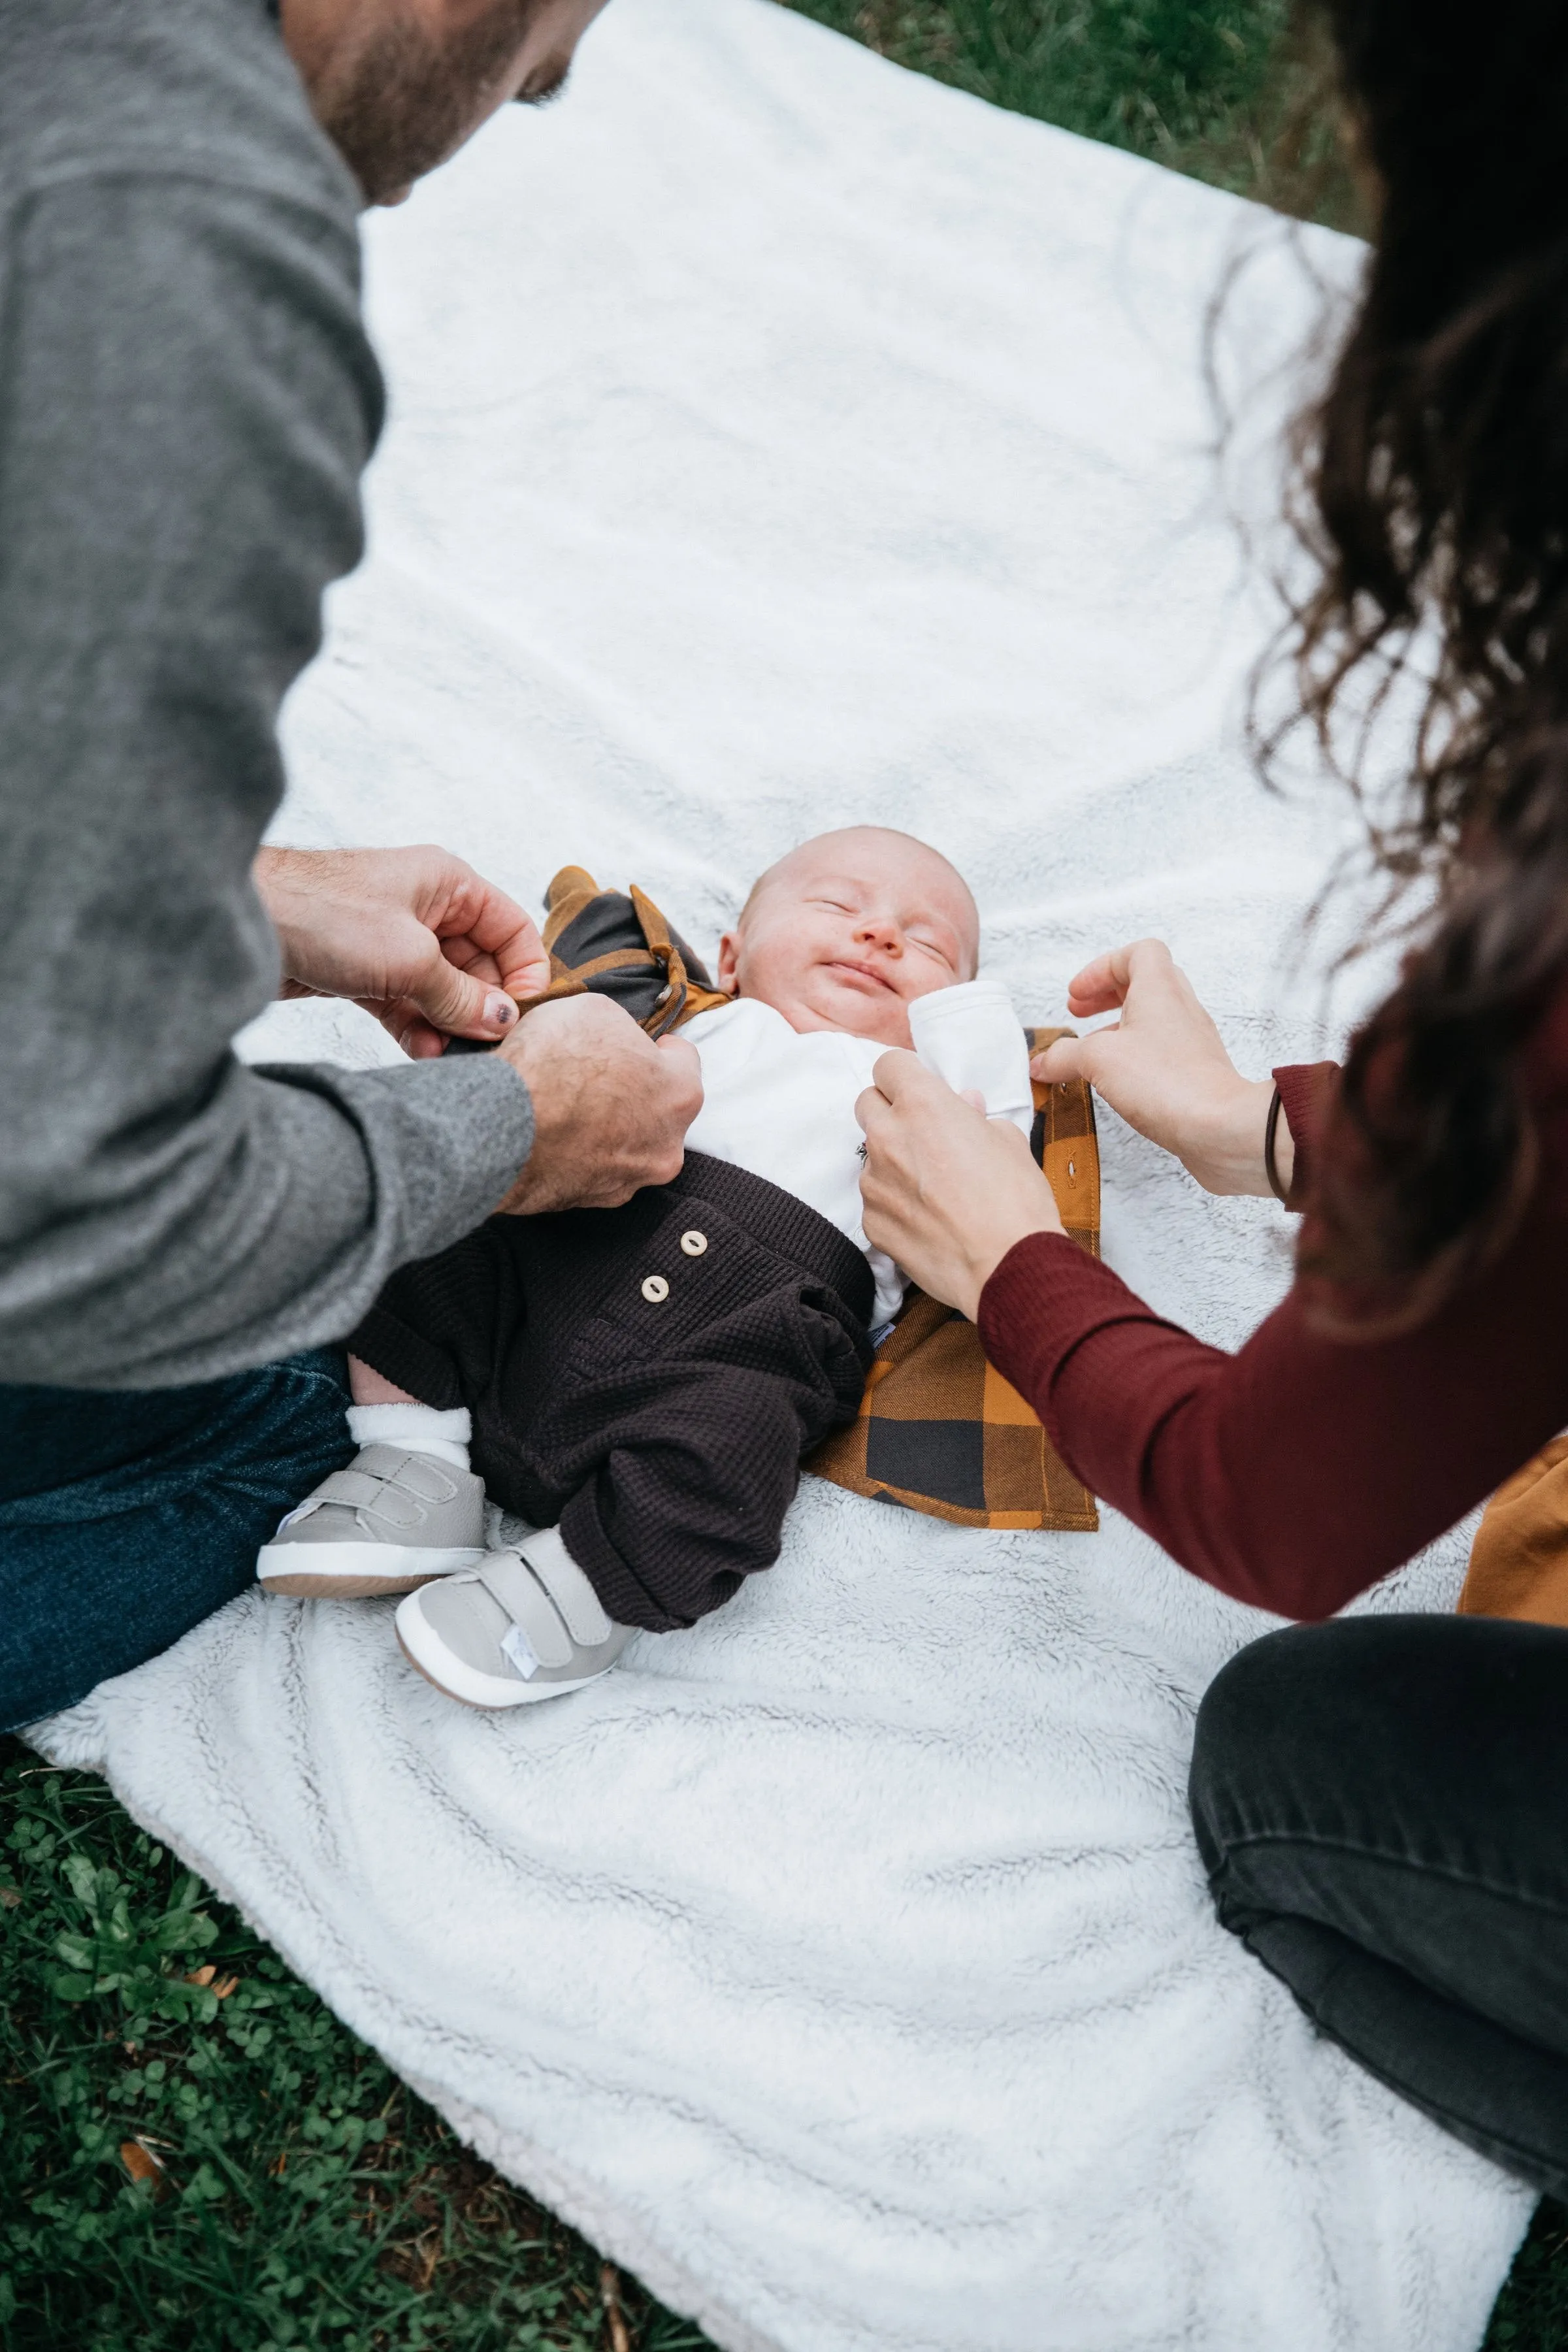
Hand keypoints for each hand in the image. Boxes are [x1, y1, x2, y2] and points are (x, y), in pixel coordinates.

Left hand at [256, 845, 550, 1058]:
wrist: (242, 920)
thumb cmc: (321, 911)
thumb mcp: (409, 957)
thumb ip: (461, 994)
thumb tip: (503, 1021)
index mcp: (448, 885)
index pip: (510, 929)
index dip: (525, 972)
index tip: (523, 1015)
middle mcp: (426, 910)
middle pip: (479, 966)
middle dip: (484, 1008)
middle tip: (486, 1047)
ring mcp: (393, 942)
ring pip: (442, 991)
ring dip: (449, 1025)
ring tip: (450, 1055)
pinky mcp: (364, 972)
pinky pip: (407, 1005)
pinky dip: (417, 1029)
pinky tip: (422, 1052)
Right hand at [493, 994, 703, 1213]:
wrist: (500, 1128)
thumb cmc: (553, 1063)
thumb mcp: (594, 1010)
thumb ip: (619, 1028)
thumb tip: (614, 1039)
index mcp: (681, 1095)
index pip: (685, 1061)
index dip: (659, 1046)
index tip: (642, 1043)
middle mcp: (666, 1147)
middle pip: (658, 1110)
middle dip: (635, 1091)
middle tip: (597, 1075)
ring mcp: (629, 1181)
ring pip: (628, 1146)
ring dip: (608, 1128)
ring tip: (569, 1108)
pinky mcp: (591, 1203)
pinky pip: (593, 1170)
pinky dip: (580, 1154)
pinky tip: (554, 1135)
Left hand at [856, 1052, 1062, 1320]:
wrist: (1008, 1267)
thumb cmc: (1016, 1201)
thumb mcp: (1008, 1141)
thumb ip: (976, 1118)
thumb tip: (965, 1107)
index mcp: (923, 1105)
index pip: (889, 1066)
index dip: (906, 1076)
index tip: (920, 1090)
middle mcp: (888, 1137)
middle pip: (867, 1103)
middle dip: (890, 1110)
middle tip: (922, 1132)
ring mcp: (874, 1181)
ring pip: (871, 1156)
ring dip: (894, 1161)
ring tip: (933, 1187)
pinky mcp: (871, 1221)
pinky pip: (876, 1200)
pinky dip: (894, 1203)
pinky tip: (927, 1219)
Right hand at [1032, 940, 1291, 1196]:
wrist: (1219, 1127)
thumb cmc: (1169, 1082)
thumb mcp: (1098, 1060)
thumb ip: (1064, 1056)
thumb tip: (1044, 1062)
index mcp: (1160, 989)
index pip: (1138, 953)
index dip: (1102, 967)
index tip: (1078, 994)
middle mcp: (1180, 1009)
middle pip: (1145, 983)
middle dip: (1107, 995)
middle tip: (1079, 1014)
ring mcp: (1191, 1042)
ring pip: (1153, 1020)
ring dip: (1119, 1028)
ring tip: (1090, 1053)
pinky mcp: (1194, 1073)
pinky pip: (1161, 1052)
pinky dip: (1134, 1058)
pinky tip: (1115, 1082)